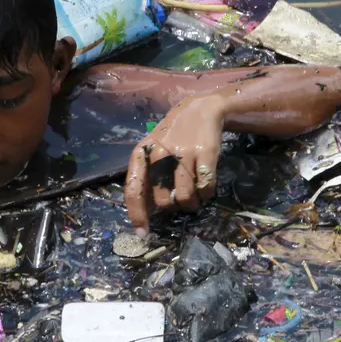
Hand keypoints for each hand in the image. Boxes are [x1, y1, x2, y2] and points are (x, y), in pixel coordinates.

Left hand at [124, 93, 225, 235]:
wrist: (199, 108)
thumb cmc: (171, 135)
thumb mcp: (152, 151)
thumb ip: (146, 179)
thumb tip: (144, 214)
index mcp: (142, 153)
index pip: (134, 189)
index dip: (137, 214)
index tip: (143, 233)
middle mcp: (159, 154)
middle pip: (163, 200)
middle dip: (172, 207)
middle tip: (178, 198)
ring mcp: (183, 153)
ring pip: (185, 198)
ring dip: (191, 204)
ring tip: (193, 196)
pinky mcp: (205, 154)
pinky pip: (205, 188)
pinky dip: (206, 194)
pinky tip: (205, 186)